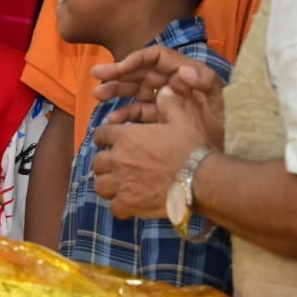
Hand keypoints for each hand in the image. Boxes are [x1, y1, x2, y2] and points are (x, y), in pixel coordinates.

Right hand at [91, 47, 224, 146]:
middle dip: (119, 73)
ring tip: (98, 95)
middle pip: (141, 73)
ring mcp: (168, 102)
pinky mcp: (164, 120)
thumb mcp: (223, 100)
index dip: (137, 59)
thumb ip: (205, 82)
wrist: (231, 155)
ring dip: (117, 91)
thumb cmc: (232, 123)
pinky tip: (114, 120)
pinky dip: (126, 116)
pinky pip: (140, 114)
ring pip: (137, 92)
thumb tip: (181, 71)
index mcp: (186, 72)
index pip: (156, 57)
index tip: (120, 67)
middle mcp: (174, 83)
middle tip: (97, 76)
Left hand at [91, 87, 208, 218]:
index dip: (103, 138)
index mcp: (127, 136)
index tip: (107, 142)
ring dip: (107, 184)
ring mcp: (122, 182)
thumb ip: (168, 104)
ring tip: (117, 186)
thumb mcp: (180, 120)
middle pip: (97, 161)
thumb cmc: (190, 147)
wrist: (199, 178)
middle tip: (114, 167)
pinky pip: (114, 207)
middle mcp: (118, 158)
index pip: (101, 134)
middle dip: (104, 163)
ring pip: (100, 184)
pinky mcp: (129, 203)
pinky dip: (118, 206)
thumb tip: (164, 89)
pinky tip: (127, 204)